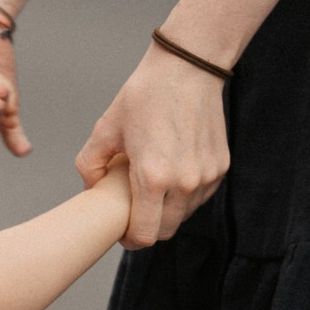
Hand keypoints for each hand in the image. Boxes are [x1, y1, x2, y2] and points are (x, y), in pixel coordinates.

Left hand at [77, 48, 228, 248]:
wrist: (187, 69)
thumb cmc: (144, 96)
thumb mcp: (105, 128)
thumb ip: (89, 164)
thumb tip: (90, 188)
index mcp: (153, 177)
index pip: (144, 235)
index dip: (130, 240)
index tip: (122, 232)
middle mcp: (185, 182)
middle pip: (165, 231)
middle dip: (148, 228)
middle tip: (134, 210)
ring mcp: (206, 176)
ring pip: (184, 215)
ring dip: (168, 210)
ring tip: (152, 187)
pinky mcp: (220, 167)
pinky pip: (200, 196)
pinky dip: (185, 194)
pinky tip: (171, 172)